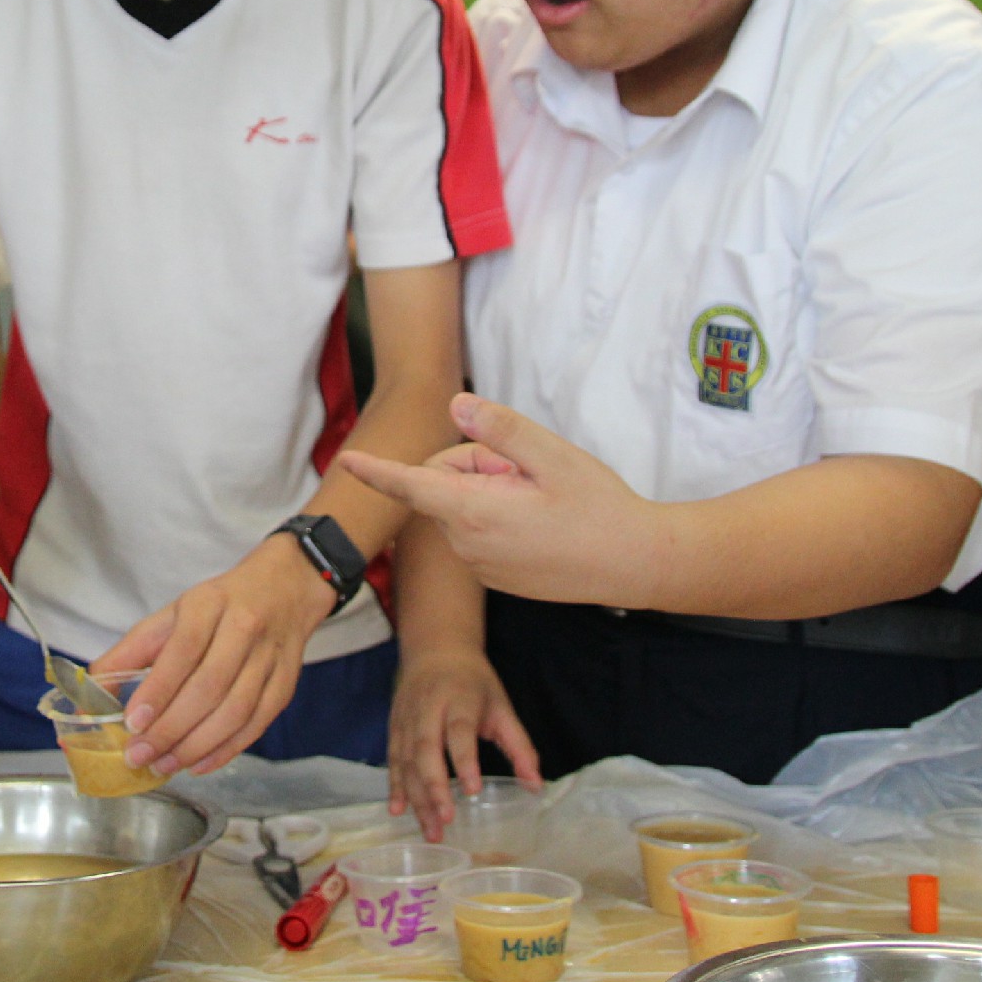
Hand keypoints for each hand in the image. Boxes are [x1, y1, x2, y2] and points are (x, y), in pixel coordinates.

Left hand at [90, 535, 334, 777]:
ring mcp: (270, 658)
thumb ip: (132, 651)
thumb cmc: (219, 606)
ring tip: (164, 764)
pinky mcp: (286, 683)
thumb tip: (94, 688)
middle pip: (210, 686)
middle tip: (140, 755)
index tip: (132, 721)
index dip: (158, 689)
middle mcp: (245, 628)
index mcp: (210, 604)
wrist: (285, 588)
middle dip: (171, 728)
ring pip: (236, 711)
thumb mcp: (172, 614)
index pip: (184, 650)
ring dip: (197, 745)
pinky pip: (257, 724)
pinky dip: (227, 750)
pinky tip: (199, 764)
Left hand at [338, 394, 643, 596]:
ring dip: (490, 492)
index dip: (376, 470)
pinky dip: (499, 517)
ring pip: (462, 507)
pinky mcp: (495, 576)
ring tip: (541, 500)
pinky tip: (542, 523)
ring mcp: (480, 565)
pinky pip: (478, 532)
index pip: (410, 486)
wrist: (635, 565)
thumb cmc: (598, 507)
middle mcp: (467, 544)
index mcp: (474, 512)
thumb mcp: (553, 455)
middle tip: (529, 471)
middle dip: (477, 466)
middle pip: (445, 484)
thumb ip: (499, 429)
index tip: (345, 459)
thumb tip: (455, 405)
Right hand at [388, 645, 541, 840]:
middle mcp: (428, 709)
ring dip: (417, 797)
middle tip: (446, 820)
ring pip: (407, 760)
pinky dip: (394, 786)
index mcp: (460, 700)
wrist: (435, 650)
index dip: (465, 760)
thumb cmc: (474, 683)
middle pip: (427, 749)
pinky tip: (398, 810)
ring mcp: (407, 719)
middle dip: (435, 787)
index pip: (460, 732)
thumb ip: (520, 747)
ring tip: (431, 830)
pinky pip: (393, 760)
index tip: (472, 791)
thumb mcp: (502, 707)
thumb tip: (537, 787)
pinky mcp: (394, 727)